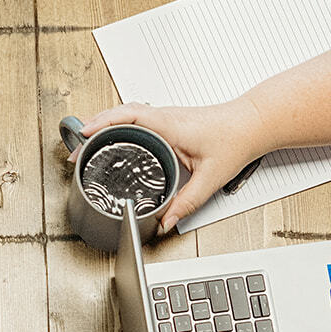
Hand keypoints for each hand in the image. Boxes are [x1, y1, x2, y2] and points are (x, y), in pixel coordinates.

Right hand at [78, 98, 267, 229]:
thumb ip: (187, 202)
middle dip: (94, 125)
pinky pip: (136, 114)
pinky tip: (114, 133)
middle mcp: (165, 116)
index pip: (127, 118)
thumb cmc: (236, 139)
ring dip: (105, 120)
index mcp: (170, 125)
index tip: (84, 135)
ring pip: (127, 111)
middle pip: (120, 112)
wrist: (253, 123)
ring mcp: (166, 115)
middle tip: (76, 144)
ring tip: (87, 138)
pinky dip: (119, 121)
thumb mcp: (210, 178)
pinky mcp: (169, 118)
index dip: (101, 125)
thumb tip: (167, 220)